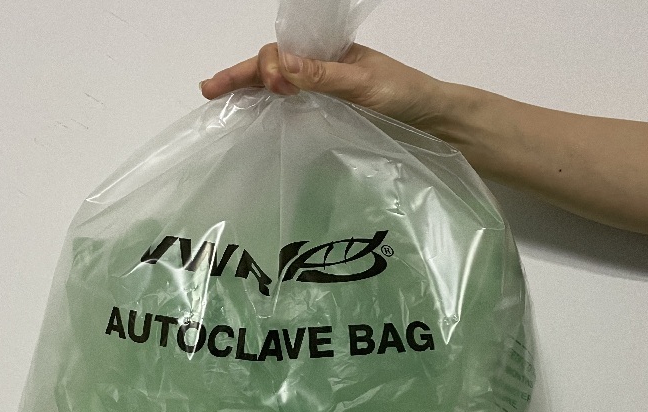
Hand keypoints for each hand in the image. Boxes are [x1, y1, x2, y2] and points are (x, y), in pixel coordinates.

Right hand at [200, 43, 449, 136]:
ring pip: (275, 88)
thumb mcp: (365, 84)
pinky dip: (266, 112)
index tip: (274, 85)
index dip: (269, 66)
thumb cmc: (407, 97)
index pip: (283, 51)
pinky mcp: (327, 119)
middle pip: (270, 67)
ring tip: (218, 99)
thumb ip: (324, 75)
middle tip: (210, 90)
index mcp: (329, 53)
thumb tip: (281, 65)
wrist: (437, 124)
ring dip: (247, 92)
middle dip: (240, 75)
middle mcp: (320, 71)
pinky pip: (289, 111)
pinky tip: (251, 123)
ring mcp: (322, 96)